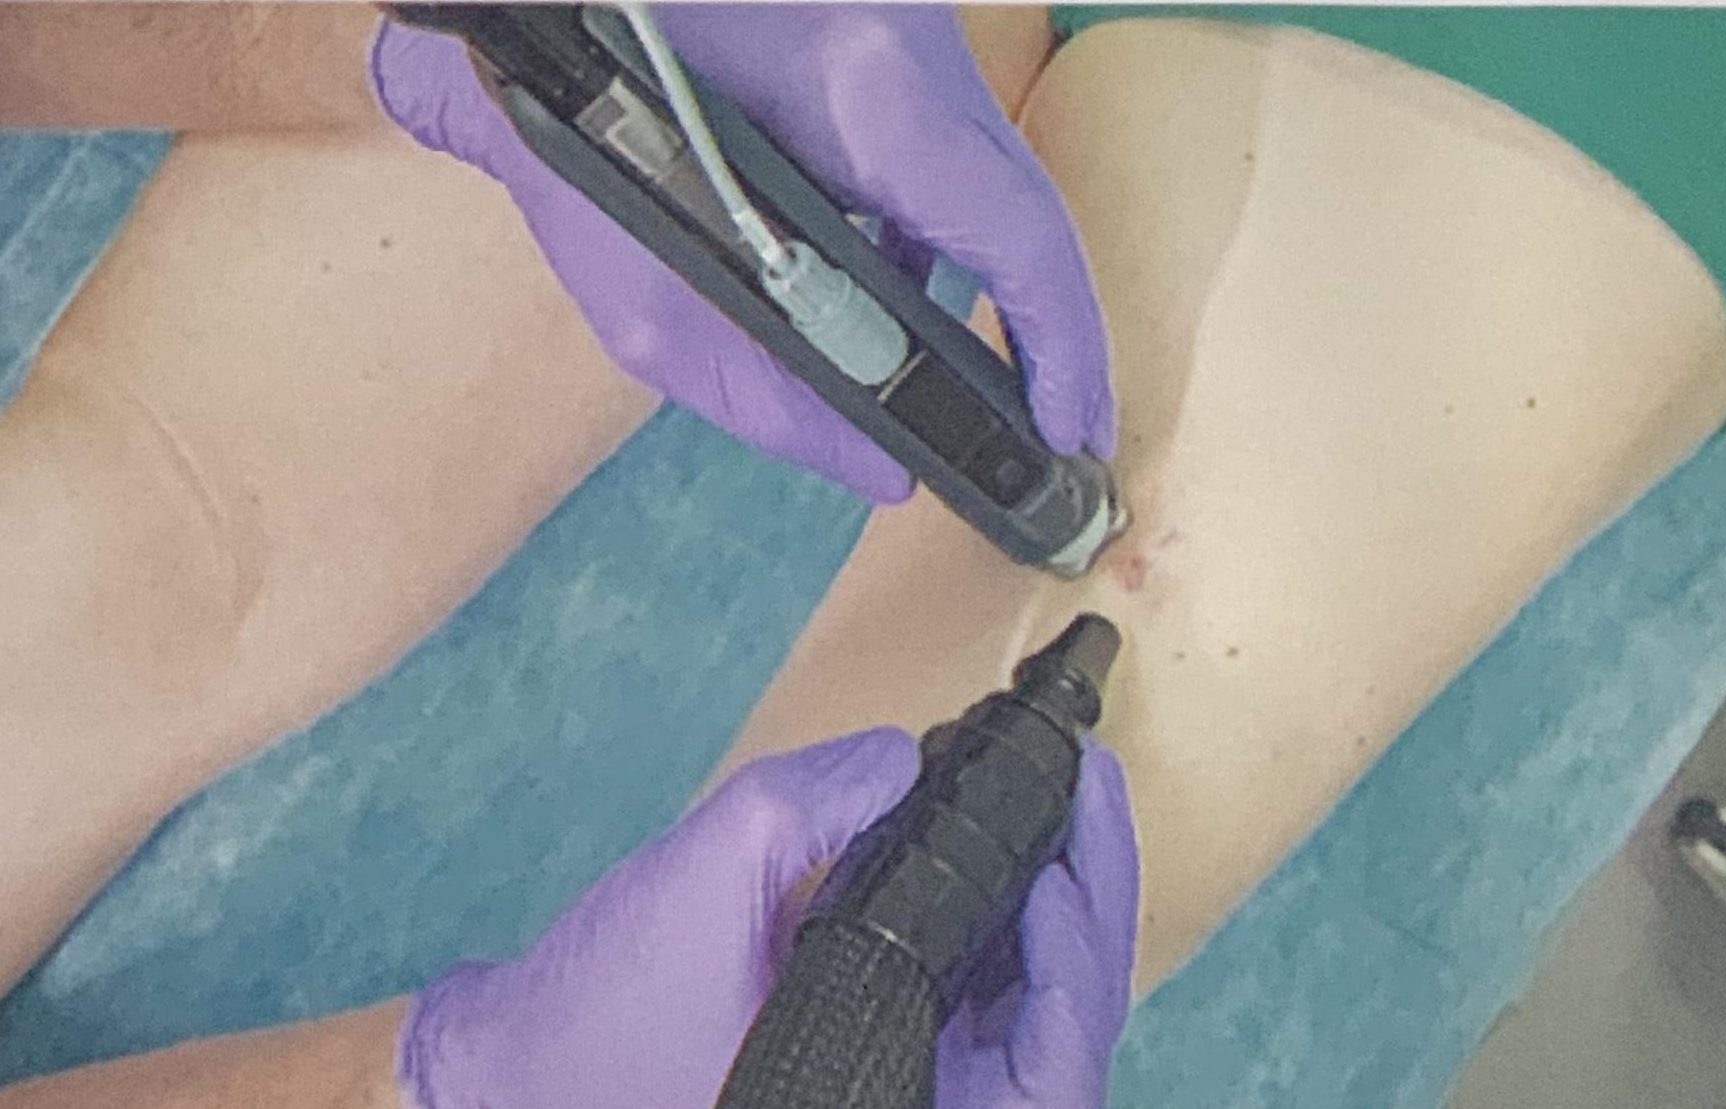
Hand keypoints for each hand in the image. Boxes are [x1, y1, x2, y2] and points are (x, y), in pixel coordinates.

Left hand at [369, 7, 1114, 503]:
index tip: (1075, 430)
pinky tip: (888, 279)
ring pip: (982, 169)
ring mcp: (901, 19)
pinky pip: (934, 138)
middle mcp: (907, 42)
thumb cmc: (568, 144)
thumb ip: (773, 405)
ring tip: (973, 371)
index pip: (1014, 232)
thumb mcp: (649, 306)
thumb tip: (882, 471)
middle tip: (1052, 424)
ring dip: (978, 274)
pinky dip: (923, 221)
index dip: (1061, 344)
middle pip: (1020, 204)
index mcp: (859, 98)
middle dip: (1043, 327)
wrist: (526, 15)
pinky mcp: (882, 23)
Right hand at [394, 729, 1139, 1108]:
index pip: (1049, 1063)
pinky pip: (968, 1012)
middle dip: (1085, 904)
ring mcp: (894, 1096)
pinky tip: (995, 856)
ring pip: (1020, 1021)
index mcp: (888, 1102)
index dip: (1081, 948)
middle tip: (1089, 789)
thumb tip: (908, 761)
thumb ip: (822, 800)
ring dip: (1049, 916)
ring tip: (1062, 806)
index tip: (1069, 844)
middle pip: (1055, 1033)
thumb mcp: (711, 876)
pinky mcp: (872, 1071)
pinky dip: (995, 934)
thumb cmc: (597, 1021)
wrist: (508, 1079)